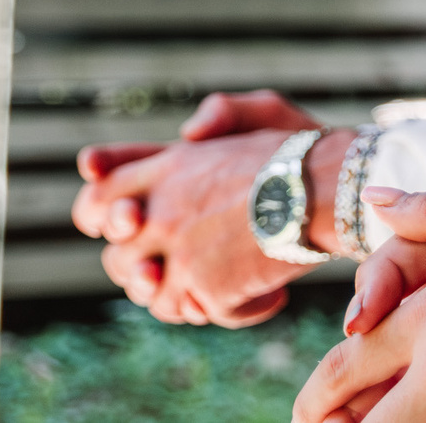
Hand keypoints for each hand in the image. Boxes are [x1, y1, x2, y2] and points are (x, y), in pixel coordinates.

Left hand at [72, 92, 346, 326]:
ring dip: (181, 295)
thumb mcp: (260, 111)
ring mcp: (180, 256)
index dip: (102, 219)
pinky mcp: (206, 290)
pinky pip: (199, 313)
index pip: (95, 202)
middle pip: (116, 259)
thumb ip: (218, 115)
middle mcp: (161, 214)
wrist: (331, 188)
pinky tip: (269, 292)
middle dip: (142, 267)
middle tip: (181, 265)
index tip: (128, 226)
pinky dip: (234, 309)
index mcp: (166, 170)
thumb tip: (188, 134)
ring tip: (220, 284)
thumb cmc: (301, 148)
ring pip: (151, 296)